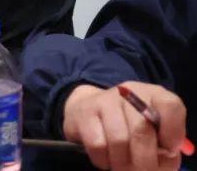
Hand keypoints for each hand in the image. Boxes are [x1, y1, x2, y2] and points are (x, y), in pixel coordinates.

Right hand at [63, 82, 185, 169]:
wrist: (88, 110)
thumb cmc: (130, 126)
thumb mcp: (153, 131)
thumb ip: (166, 145)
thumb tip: (165, 156)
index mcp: (154, 95)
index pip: (170, 106)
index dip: (173, 132)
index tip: (168, 150)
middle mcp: (129, 92)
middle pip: (142, 130)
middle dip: (145, 160)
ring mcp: (104, 100)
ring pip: (119, 140)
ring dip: (123, 163)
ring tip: (124, 168)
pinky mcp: (84, 113)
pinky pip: (98, 145)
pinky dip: (104, 160)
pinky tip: (107, 159)